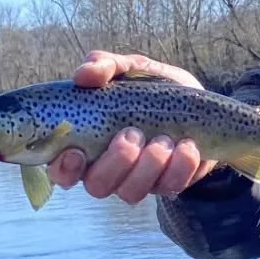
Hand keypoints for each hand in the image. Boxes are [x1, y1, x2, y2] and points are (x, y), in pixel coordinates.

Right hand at [47, 51, 218, 203]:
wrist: (197, 99)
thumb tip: (84, 74)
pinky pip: (170, 187)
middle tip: (133, 133)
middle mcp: (109, 169)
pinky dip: (180, 166)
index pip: (62, 170)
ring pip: (131, 193)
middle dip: (116, 162)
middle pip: (97, 186)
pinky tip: (187, 144)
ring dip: (149, 165)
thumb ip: (105, 66)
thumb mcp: (130, 68)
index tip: (77, 151)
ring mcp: (138, 181)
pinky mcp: (169, 184)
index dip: (64, 169)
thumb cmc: (151, 87)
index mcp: (87, 144)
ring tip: (165, 139)